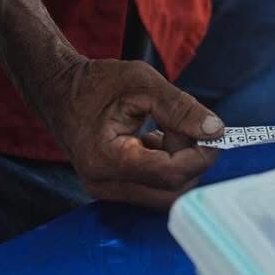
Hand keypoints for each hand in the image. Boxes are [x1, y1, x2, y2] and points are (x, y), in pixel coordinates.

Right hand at [38, 58, 221, 207]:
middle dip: (190, 162)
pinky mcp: (114, 187)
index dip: (199, 156)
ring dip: (179, 163)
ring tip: (167, 128)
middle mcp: (104, 184)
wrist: (59, 91)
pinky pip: (154, 187)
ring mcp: (107, 189)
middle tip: (190, 129)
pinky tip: (158, 138)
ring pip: (164, 192)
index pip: (168, 174)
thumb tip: (215, 130)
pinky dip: (167, 164)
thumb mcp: (141, 82)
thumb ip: (179, 107)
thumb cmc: (95, 84)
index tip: (213, 133)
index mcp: (105, 159)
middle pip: (170, 193)